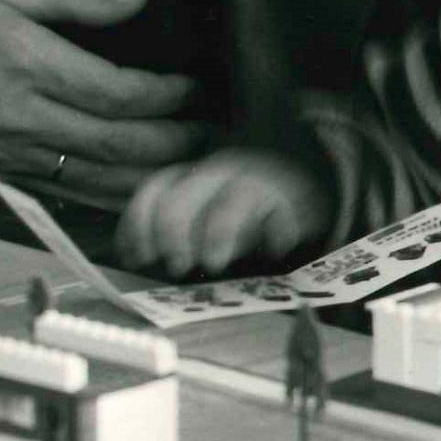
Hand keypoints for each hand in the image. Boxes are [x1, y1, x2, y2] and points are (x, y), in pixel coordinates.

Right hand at [0, 0, 205, 201]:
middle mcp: (20, 115)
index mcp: (26, 63)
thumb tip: (133, 0)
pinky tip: (132, 194)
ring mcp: (7, 150)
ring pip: (92, 178)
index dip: (165, 95)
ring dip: (146, 179)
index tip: (191, 86)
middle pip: (114, 144)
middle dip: (170, 143)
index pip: (116, 93)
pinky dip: (104, 197)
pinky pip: (61, 191)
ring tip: (186, 170)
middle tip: (207, 135)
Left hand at [116, 149, 329, 276]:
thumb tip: (132, 254)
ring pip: (228, 202)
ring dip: (216, 235)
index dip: (139, 224)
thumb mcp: (205, 218)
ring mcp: (254, 182)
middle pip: (183, 196)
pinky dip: (276, 233)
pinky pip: (281, 214)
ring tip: (213, 263)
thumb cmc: (245, 214)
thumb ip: (174, 232)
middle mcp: (218, 174)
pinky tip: (274, 249)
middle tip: (177, 266)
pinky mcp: (290, 199)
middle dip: (172, 234)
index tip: (137, 257)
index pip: (155, 190)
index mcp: (193, 177)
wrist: (308, 191)